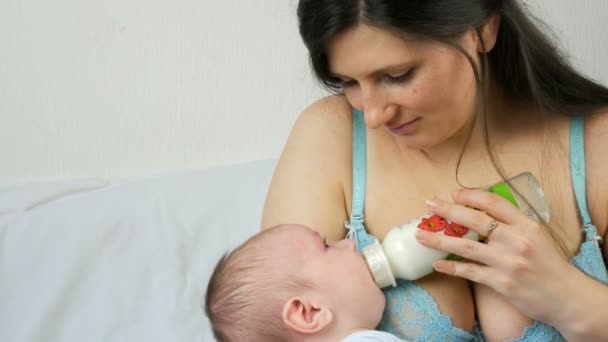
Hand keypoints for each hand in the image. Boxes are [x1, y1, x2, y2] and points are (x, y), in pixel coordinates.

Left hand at [415, 188, 579, 324]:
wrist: (565, 296)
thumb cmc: (548, 263)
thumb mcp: (536, 235)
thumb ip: (512, 221)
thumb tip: (480, 209)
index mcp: (526, 224)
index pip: (494, 202)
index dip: (471, 195)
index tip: (453, 192)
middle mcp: (516, 241)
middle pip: (476, 220)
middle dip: (448, 210)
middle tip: (429, 204)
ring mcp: (507, 262)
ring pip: (466, 247)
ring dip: (439, 240)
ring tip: (420, 235)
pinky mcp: (501, 282)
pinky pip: (469, 272)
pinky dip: (451, 267)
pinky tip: (436, 263)